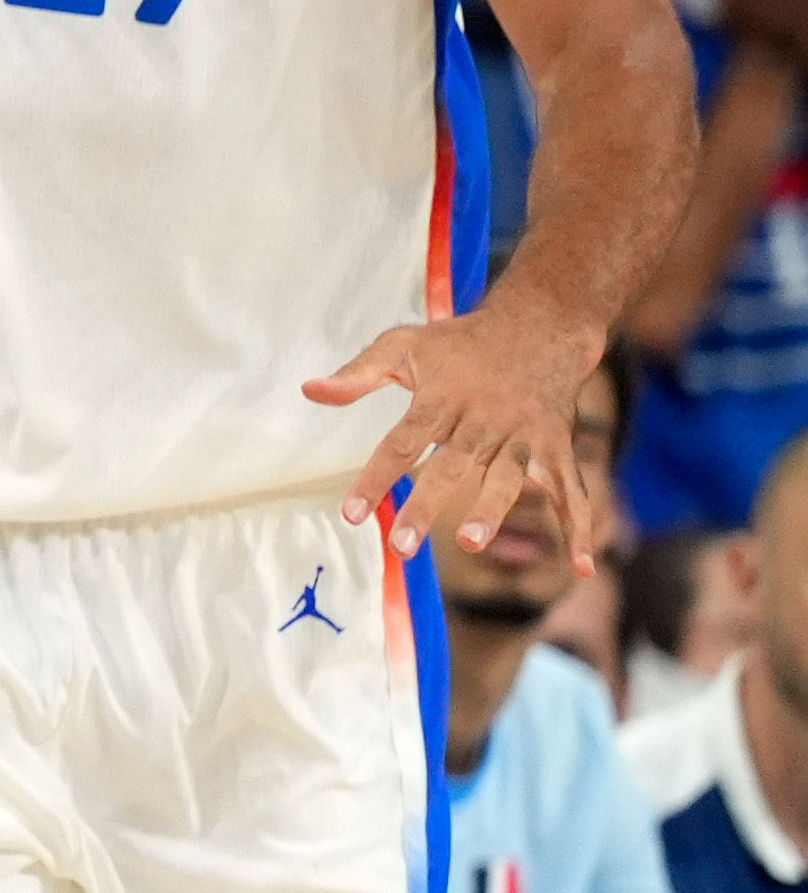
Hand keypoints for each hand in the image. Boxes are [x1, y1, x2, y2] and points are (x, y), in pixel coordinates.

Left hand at [311, 298, 604, 555]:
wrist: (540, 326)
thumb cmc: (460, 342)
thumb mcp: (404, 345)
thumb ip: (358, 374)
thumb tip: (310, 392)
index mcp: (441, 398)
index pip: (401, 442)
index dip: (376, 477)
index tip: (351, 513)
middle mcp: (483, 419)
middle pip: (450, 466)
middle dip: (426, 505)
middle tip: (401, 545)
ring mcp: (523, 434)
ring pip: (506, 476)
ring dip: (492, 510)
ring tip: (471, 543)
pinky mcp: (556, 446)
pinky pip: (571, 491)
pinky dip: (578, 527)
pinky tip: (581, 567)